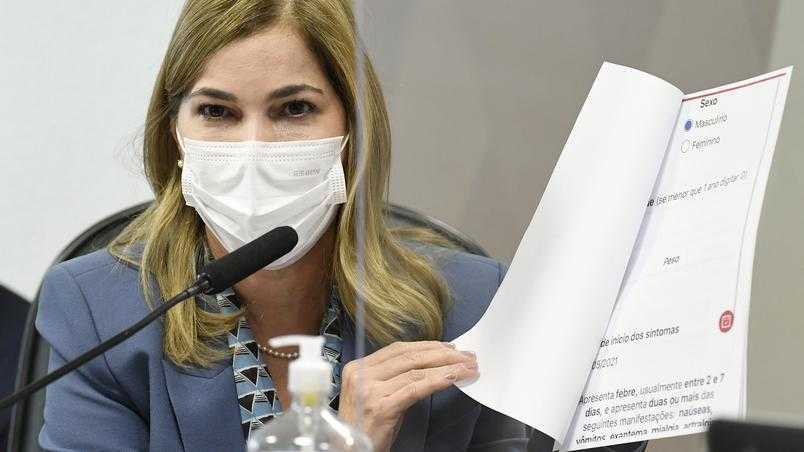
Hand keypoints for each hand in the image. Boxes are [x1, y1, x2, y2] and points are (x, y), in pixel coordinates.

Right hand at [339, 341, 478, 451]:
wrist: (349, 450)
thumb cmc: (366, 427)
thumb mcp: (375, 395)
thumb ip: (393, 377)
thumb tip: (430, 364)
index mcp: (358, 367)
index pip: (397, 349)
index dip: (427, 346)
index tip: (449, 347)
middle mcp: (362, 374)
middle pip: (409, 357)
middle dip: (442, 354)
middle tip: (466, 356)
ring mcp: (370, 390)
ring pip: (415, 371)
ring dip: (446, 367)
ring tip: (467, 368)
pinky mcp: (381, 407)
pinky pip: (415, 389)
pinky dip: (437, 381)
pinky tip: (452, 379)